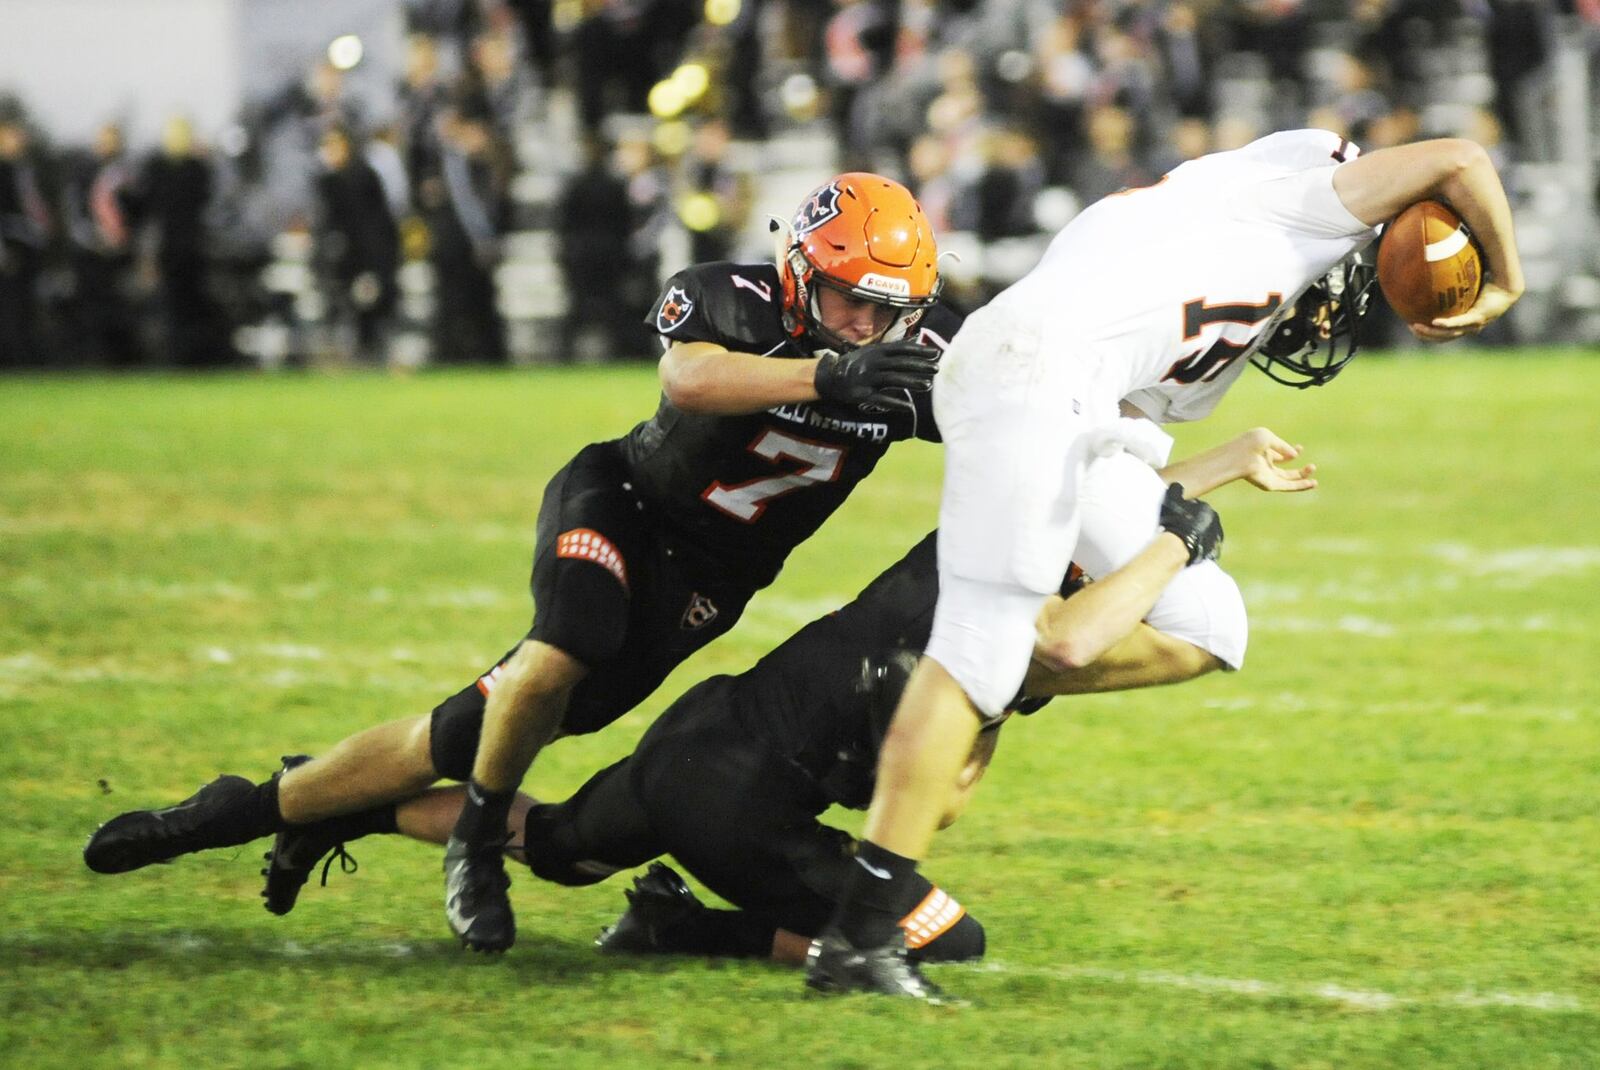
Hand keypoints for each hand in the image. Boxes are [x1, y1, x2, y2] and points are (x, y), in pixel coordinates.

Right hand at [814, 340, 939, 412]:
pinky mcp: (862, 395)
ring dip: (911, 382)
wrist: (828, 377)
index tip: (935, 353)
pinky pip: (881, 399)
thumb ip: (892, 348)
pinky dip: (895, 403)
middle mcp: (872, 363)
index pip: (901, 349)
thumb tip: (916, 340)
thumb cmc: (855, 363)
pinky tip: (909, 407)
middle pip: (899, 364)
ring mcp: (867, 379)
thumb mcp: (872, 351)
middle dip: (919, 366)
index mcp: (876, 351)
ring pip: (892, 380)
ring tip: (927, 385)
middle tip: (936, 368)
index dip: (918, 351)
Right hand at [1158, 482, 1222, 564]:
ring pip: (1205, 536)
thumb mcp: (1171, 500)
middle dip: (1194, 523)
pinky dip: (1199, 549)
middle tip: (1179, 528)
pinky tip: (1188, 550)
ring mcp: (1215, 539)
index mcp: (1207, 509)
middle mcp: (1215, 523)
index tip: (1177, 516)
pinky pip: (1206, 550)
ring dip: (1197, 536)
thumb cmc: (1175, 520)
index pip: (1197, 507)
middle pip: (1202, 522)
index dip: (1186, 511)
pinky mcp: (1212, 553)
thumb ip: (1175, 490)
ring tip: (1183, 541)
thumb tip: (1178, 485)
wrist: (1178, 545)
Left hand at [1233, 427, 1316, 491]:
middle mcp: (1266, 466)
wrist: (1240, 456)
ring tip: (1313, 471)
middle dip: (1300, 470)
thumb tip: (1294, 454)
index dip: (1292, 452)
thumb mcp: (1267, 438)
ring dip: (1302, 477)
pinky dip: (1300, 486)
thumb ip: (1283, 445)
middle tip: (1312, 466)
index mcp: (1263, 453)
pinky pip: (1287, 486)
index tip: (1300, 448)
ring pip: (1288, 480)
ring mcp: (1268, 476)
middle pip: (1286, 470)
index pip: (1280, 455)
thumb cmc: (1249, 444)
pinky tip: (1312, 483)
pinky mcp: (1269, 484)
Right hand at [1411, 281, 1520, 341]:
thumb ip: (1447, 279)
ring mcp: (1473, 324)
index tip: (1412, 324)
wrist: (1507, 283)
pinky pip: (1459, 322)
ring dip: (1432, 332)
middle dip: (1426, 335)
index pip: (1442, 331)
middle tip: (1412, 327)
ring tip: (1417, 326)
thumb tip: (1430, 264)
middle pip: (1443, 336)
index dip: (1427, 331)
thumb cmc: (1486, 280)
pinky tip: (1434, 321)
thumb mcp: (1461, 282)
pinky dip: (1447, 323)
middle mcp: (1468, 326)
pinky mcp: (1478, 318)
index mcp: (1463, 321)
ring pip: (1449, 333)